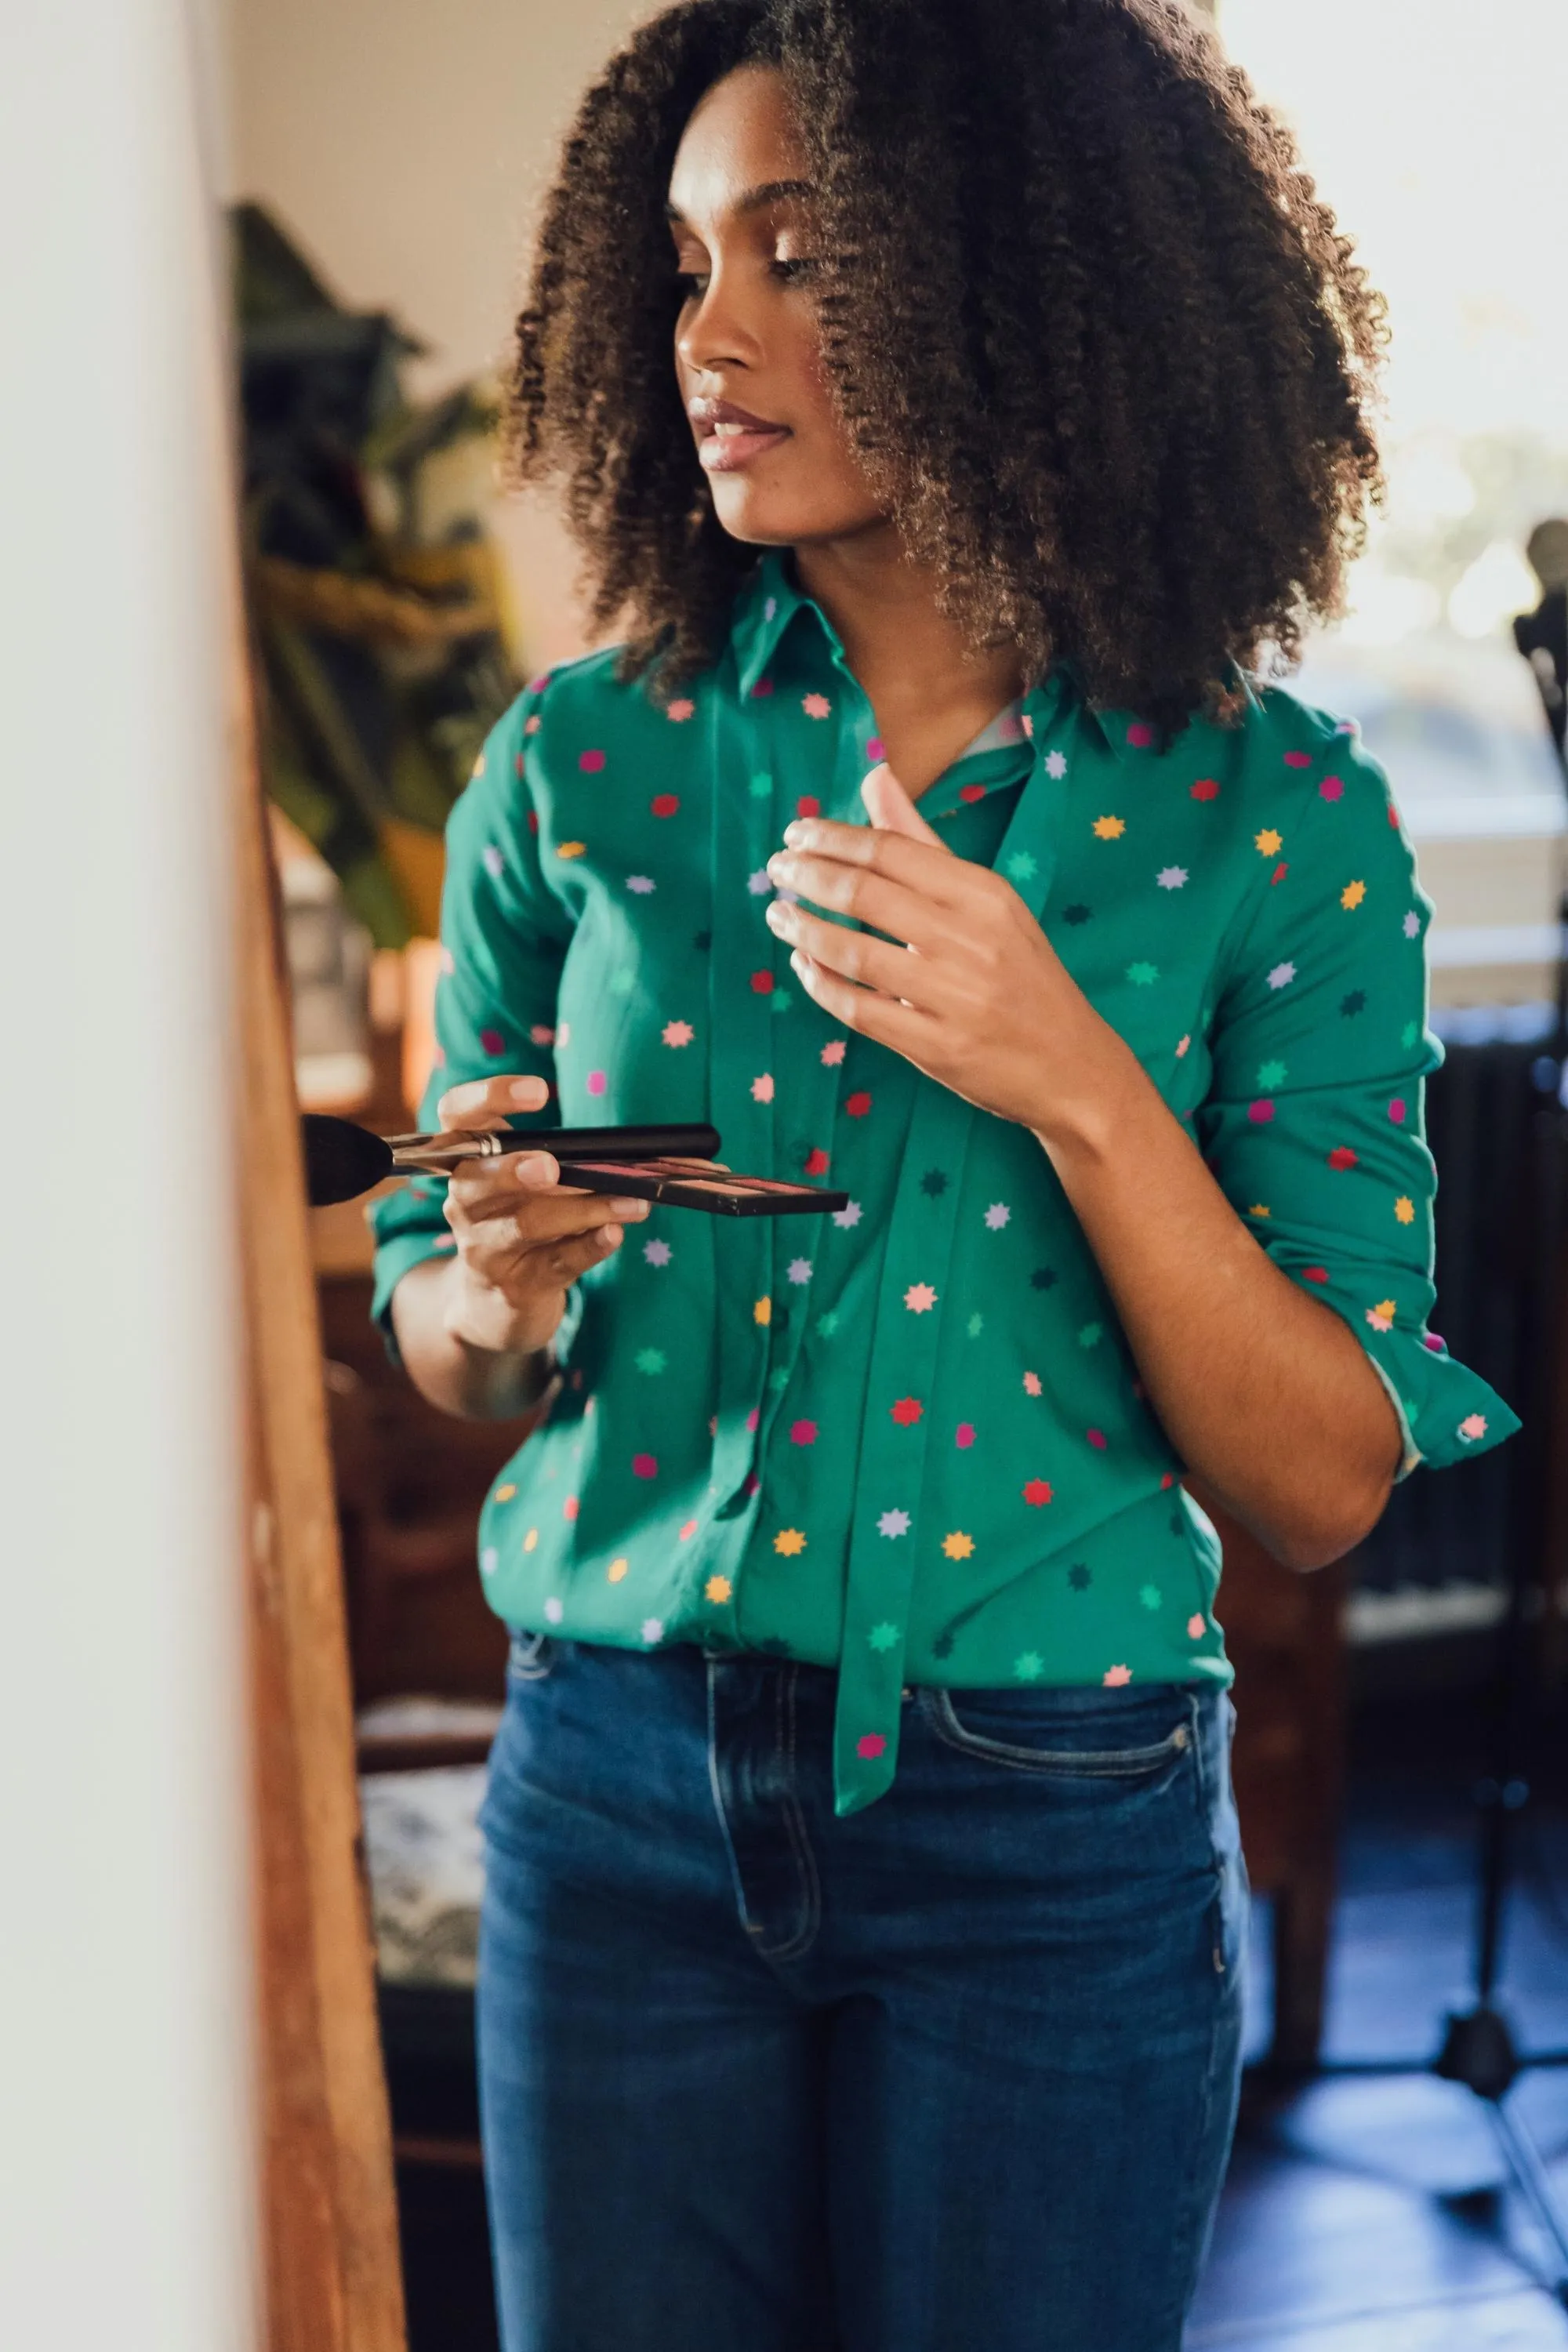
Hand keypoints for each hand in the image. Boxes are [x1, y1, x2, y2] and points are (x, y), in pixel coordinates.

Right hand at [433, 1075, 649, 1356]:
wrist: (496, 1301)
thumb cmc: (521, 1219)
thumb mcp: (528, 1182)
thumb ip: (564, 1155)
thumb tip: (639, 1147)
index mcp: (467, 1159)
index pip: (456, 1115)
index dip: (487, 1097)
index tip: (539, 1091)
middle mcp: (464, 1200)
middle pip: (477, 1178)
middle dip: (514, 1170)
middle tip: (549, 1166)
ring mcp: (485, 1247)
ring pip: (526, 1224)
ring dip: (582, 1210)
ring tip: (629, 1202)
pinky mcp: (515, 1284)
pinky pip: (556, 1263)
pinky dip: (589, 1247)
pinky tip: (615, 1234)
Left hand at [763, 763, 1133, 1140]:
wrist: (1072, 1065)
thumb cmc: (1023, 974)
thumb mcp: (989, 901)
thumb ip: (924, 841)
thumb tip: (876, 778)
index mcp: (983, 894)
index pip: (889, 849)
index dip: (831, 837)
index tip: (796, 833)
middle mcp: (969, 940)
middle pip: (864, 893)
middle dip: (805, 875)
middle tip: (776, 870)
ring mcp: (953, 997)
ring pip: (853, 952)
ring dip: (802, 929)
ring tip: (779, 915)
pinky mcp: (935, 1047)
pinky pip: (858, 1010)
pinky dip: (820, 983)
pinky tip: (803, 964)